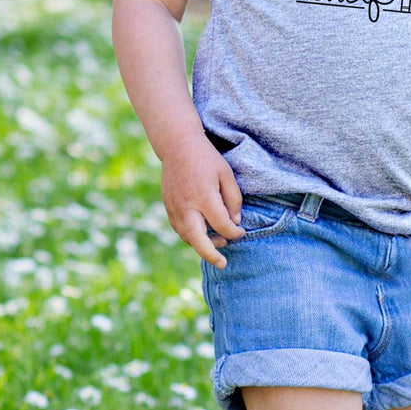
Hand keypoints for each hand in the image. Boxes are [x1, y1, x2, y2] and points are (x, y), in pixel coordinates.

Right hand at [160, 133, 245, 269]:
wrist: (177, 146)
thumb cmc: (206, 158)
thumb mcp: (226, 174)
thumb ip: (233, 199)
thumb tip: (235, 222)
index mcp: (204, 197)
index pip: (222, 225)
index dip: (234, 233)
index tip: (241, 232)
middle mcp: (187, 206)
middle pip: (197, 240)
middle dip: (211, 255)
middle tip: (223, 263)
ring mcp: (175, 208)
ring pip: (187, 237)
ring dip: (202, 245)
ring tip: (218, 243)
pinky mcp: (168, 208)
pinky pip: (179, 229)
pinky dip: (191, 236)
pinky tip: (203, 233)